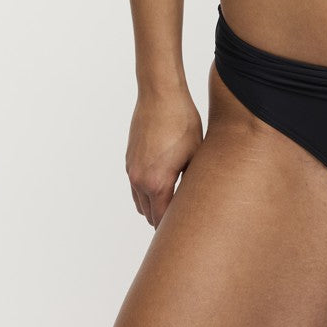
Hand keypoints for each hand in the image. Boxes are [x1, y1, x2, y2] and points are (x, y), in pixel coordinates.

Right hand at [125, 87, 203, 228]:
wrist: (160, 94)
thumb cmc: (182, 122)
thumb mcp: (195, 154)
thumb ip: (192, 183)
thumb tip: (196, 201)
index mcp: (157, 183)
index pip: (162, 219)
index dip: (174, 228)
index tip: (187, 232)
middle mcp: (139, 180)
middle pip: (149, 214)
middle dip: (164, 221)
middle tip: (183, 223)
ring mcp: (131, 169)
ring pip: (140, 201)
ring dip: (153, 206)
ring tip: (174, 205)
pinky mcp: (129, 159)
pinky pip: (136, 186)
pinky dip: (146, 191)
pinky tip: (163, 184)